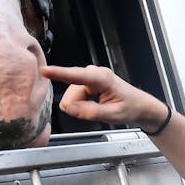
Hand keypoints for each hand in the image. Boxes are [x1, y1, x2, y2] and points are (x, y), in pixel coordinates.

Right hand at [47, 64, 164, 129]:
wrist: (139, 105)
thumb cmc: (130, 108)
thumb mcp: (113, 115)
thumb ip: (91, 112)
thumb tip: (70, 109)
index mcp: (102, 78)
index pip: (76, 76)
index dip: (59, 73)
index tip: (44, 70)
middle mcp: (95, 73)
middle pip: (72, 92)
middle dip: (78, 105)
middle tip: (97, 110)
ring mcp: (91, 76)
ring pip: (72, 96)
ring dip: (81, 105)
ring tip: (99, 107)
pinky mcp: (88, 81)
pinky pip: (75, 95)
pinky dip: (82, 103)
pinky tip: (95, 103)